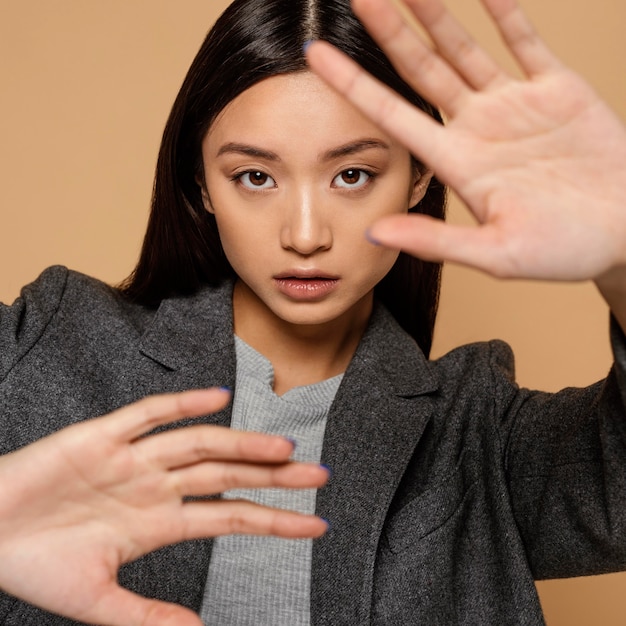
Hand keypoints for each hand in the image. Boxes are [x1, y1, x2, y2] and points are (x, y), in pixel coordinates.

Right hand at [0, 388, 328, 625]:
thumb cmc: (35, 565)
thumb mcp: (97, 601)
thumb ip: (149, 617)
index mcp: (159, 522)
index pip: (231, 516)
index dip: (274, 519)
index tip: (316, 524)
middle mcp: (155, 485)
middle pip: (227, 473)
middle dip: (274, 474)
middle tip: (321, 475)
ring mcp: (132, 459)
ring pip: (199, 444)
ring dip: (241, 443)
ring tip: (283, 447)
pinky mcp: (100, 437)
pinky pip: (147, 416)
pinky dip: (182, 405)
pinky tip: (217, 398)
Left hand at [306, 0, 625, 282]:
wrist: (624, 232)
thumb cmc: (563, 250)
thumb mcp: (495, 253)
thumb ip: (436, 241)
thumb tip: (375, 234)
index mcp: (458, 164)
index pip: (393, 116)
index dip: (353, 85)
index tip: (316, 57)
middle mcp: (477, 129)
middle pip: (421, 70)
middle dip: (389, 33)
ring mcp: (515, 105)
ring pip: (465, 48)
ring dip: (435, 13)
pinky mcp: (557, 89)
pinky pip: (526, 41)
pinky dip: (506, 11)